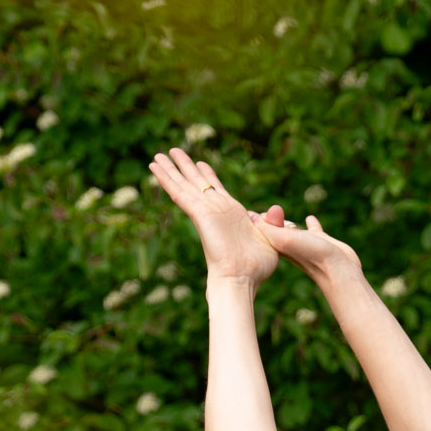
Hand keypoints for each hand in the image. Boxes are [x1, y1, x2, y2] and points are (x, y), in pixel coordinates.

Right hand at [147, 148, 276, 284]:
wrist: (242, 279)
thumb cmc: (257, 267)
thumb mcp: (272, 238)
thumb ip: (271, 222)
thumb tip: (276, 210)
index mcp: (232, 214)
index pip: (216, 189)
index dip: (208, 175)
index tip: (201, 163)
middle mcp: (216, 210)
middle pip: (196, 182)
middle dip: (185, 167)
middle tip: (173, 151)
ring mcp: (205, 211)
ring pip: (183, 184)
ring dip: (170, 169)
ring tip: (158, 155)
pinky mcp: (198, 214)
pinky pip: (179, 192)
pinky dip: (166, 179)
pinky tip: (154, 166)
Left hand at [253, 209, 363, 289]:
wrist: (339, 271)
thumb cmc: (312, 255)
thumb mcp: (285, 239)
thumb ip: (269, 228)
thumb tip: (251, 217)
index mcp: (277, 244)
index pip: (261, 230)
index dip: (252, 222)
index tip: (240, 213)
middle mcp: (289, 244)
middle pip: (273, 230)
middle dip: (265, 222)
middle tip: (255, 212)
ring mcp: (306, 244)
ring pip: (292, 230)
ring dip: (286, 223)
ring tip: (279, 214)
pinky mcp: (322, 242)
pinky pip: (313, 229)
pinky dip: (310, 223)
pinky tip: (309, 218)